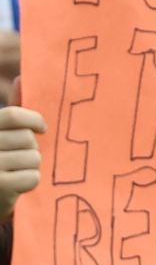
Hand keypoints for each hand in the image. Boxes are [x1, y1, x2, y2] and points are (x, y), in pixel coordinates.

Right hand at [0, 80, 44, 222]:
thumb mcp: (0, 134)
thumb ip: (12, 112)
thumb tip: (22, 78)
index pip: (12, 116)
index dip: (32, 120)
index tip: (42, 129)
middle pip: (27, 138)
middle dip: (31, 148)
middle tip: (19, 159)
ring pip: (33, 157)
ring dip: (31, 166)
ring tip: (16, 172)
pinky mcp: (0, 187)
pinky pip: (33, 176)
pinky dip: (30, 181)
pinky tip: (17, 185)